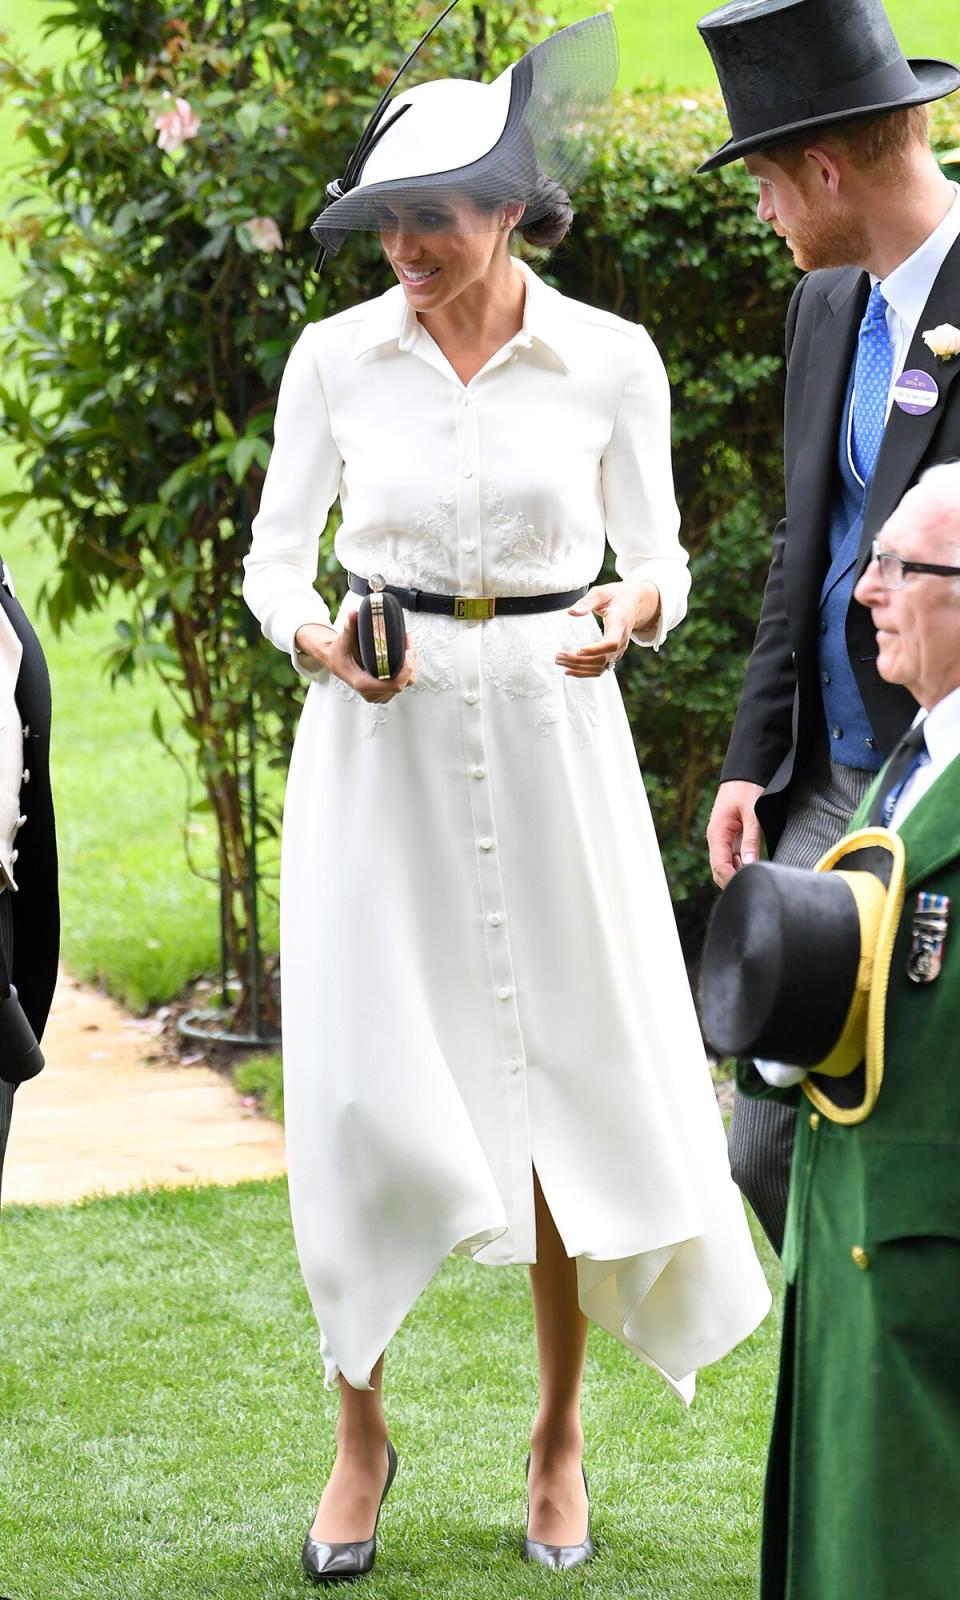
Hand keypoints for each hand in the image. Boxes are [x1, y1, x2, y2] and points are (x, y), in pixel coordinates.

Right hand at [295, 611, 416, 702]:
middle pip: (403, 683)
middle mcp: (371, 693)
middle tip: (408, 642)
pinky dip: (405, 670)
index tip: (407, 651)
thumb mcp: (344, 638)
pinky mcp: (383, 693)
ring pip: (405, 683)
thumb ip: (350, 626)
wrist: (335, 661)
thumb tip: (354, 613)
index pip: (394, 684)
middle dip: (410, 663)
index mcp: (362, 683)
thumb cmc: (339, 652)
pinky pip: (402, 683)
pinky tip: (403, 656)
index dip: (406, 670)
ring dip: (409, 666)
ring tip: (407, 647)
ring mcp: (378, 695)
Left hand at [555, 580, 660, 677]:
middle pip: (602, 658)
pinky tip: (570, 670)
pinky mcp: (614, 654)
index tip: (578, 651)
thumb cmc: (617, 596)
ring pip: (600, 667)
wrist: (635, 603)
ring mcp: (618, 650)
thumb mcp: (601, 592)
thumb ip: (587, 602)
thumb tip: (571, 612)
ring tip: (560, 662)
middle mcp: (621, 640)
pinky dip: (585, 672)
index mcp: (619, 624)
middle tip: (559, 656)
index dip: (595, 649)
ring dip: (579, 668)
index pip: (611, 643)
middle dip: (578, 660)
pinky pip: (601, 668)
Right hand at [706, 780, 764, 888]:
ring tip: (757, 874)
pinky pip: (732, 857)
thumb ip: (751, 839)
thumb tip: (750, 864)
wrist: (744, 773)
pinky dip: (741, 864)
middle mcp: (716, 839)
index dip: (731, 879)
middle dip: (733, 880)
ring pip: (725, 865)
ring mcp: (723, 839)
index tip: (748, 884)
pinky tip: (754, 864)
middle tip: (754, 883)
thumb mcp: (752, 813)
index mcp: (717, 833)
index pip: (719, 866)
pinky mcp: (730, 837)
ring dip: (738, 873)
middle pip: (719, 870)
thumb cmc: (747, 789)